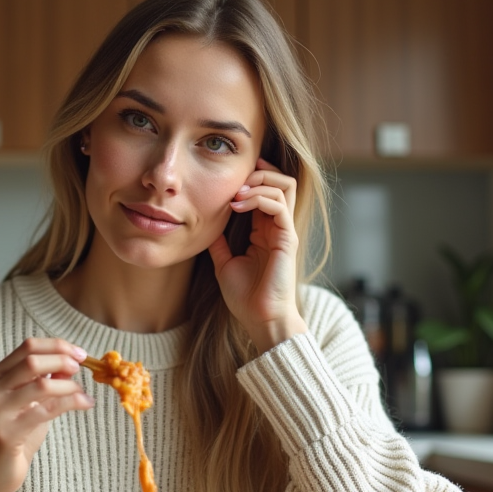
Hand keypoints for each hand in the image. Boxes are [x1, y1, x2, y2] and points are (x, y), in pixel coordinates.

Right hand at [0, 338, 93, 491]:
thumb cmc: (12, 437)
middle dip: (63, 359)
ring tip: (82, 392)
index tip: (79, 353)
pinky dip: (71, 402)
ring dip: (69, 385)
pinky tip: (85, 404)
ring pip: (41, 384)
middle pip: (33, 360)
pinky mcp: (6, 432)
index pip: (27, 347)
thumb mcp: (28, 403)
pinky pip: (46, 409)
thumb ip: (44, 382)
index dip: (57, 346)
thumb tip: (69, 362)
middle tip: (82, 368)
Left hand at [208, 157, 308, 353]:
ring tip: (236, 194)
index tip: (229, 178)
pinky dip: (258, 199)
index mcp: (265, 230)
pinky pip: (278, 206)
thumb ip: (219, 242)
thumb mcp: (224, 263)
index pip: (267, 191)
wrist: (260, 319)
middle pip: (282, 181)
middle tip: (236, 181)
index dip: (252, 178)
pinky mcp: (287, 239)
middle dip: (260, 172)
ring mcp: (285, 231)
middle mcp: (278, 227)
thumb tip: (205, 226)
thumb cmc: (246, 297)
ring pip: (285, 186)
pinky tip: (237, 206)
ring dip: (258, 183)